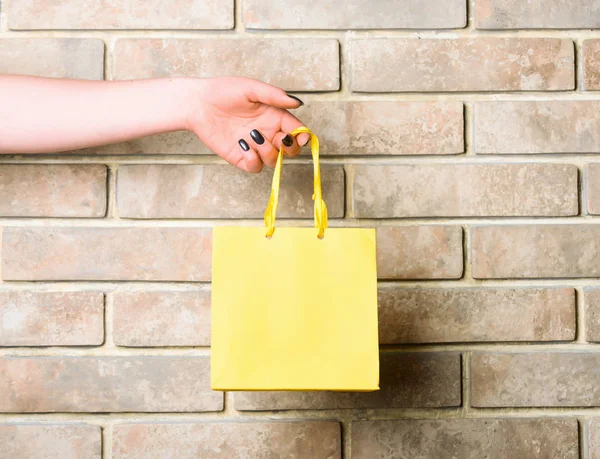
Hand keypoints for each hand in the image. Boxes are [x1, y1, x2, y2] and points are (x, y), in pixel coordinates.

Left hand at [184, 77, 308, 172]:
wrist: (197, 103)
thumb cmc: (223, 91)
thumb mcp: (251, 88)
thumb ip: (274, 96)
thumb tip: (297, 103)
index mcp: (274, 116)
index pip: (296, 129)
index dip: (303, 135)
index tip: (301, 137)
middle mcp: (267, 132)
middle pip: (290, 149)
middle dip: (290, 148)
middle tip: (280, 140)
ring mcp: (255, 146)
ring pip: (274, 160)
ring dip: (268, 152)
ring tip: (252, 136)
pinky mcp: (241, 157)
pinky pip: (255, 167)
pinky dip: (253, 160)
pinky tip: (243, 146)